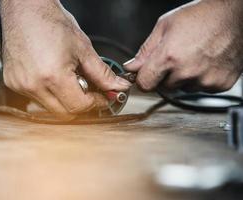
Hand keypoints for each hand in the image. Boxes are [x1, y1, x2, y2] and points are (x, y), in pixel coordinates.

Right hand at [0, 0, 130, 117]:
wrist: (25, 9)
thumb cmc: (51, 22)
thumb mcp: (83, 48)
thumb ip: (102, 74)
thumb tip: (118, 87)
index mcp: (53, 76)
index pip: (78, 106)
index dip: (95, 103)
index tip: (101, 97)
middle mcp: (33, 85)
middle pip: (64, 113)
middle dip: (81, 104)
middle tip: (89, 90)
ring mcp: (20, 85)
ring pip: (50, 108)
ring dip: (64, 100)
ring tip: (69, 79)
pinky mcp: (12, 83)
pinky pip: (36, 99)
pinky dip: (49, 93)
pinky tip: (53, 77)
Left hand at [124, 0, 242, 92]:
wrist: (236, 16)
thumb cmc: (202, 16)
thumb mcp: (165, 26)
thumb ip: (145, 51)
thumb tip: (131, 67)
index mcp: (169, 57)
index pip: (145, 84)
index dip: (144, 78)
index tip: (147, 74)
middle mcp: (187, 72)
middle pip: (163, 87)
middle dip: (165, 75)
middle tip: (176, 58)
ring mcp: (205, 80)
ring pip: (182, 88)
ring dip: (183, 77)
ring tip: (193, 57)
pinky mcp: (219, 85)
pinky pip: (201, 89)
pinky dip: (200, 79)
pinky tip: (205, 62)